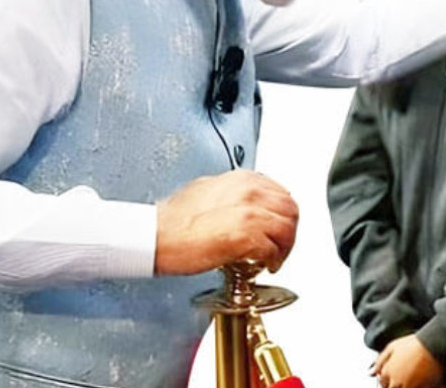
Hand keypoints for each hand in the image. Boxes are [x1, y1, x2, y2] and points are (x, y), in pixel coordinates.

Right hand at [154, 169, 298, 274]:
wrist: (155, 235)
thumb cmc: (172, 220)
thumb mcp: (206, 191)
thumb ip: (230, 195)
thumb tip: (242, 206)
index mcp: (242, 180)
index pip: (280, 194)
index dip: (282, 215)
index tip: (277, 227)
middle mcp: (250, 192)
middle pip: (290, 210)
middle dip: (289, 232)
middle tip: (280, 247)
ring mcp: (250, 213)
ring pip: (288, 229)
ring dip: (285, 247)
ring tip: (274, 259)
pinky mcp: (246, 236)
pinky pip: (273, 249)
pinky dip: (272, 260)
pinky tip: (263, 265)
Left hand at [372, 334, 445, 387]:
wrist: (434, 345)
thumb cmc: (415, 343)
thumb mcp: (393, 346)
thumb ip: (380, 360)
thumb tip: (371, 372)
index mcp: (388, 372)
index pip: (382, 382)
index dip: (387, 378)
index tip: (393, 374)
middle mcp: (396, 382)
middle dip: (395, 384)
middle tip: (404, 375)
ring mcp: (409, 387)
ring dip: (405, 385)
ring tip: (413, 376)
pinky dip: (416, 385)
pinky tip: (420, 379)